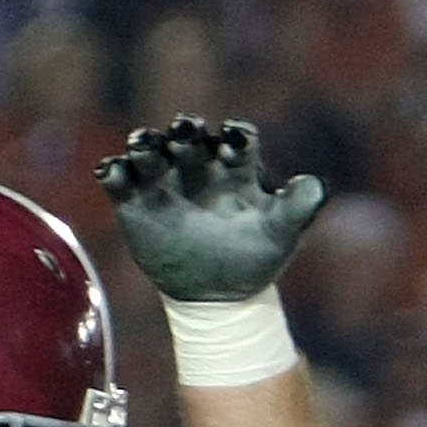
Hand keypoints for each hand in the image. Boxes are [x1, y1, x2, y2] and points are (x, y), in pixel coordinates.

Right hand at [96, 116, 326, 302]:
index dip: (234, 138)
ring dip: (145, 144)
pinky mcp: (134, 201)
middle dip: (185, 132)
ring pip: (152, 152)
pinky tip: (111, 171)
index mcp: (238, 166)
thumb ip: (297, 209)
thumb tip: (315, 186)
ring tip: (140, 145)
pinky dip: (114, 172)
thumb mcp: (280, 236)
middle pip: (190, 138)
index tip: (231, 143)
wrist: (216, 295)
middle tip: (183, 131)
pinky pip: (120, 180)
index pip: (236, 141)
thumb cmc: (254, 258)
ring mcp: (165, 180)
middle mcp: (199, 165)